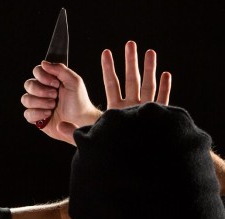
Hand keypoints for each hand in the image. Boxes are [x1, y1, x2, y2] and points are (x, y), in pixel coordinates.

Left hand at [21, 40, 171, 144]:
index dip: (109, 69)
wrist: (129, 167)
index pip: (111, 85)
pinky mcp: (157, 120)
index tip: (106, 52)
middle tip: (130, 43)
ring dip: (149, 69)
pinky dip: (164, 89)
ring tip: (149, 51)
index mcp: (116, 113)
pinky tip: (165, 73)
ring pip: (148, 87)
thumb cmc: (110, 156)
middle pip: (131, 81)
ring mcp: (145, 114)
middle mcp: (131, 111)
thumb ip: (75, 133)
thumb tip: (59, 127)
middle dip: (131, 62)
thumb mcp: (91, 141)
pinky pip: (162, 102)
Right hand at [22, 61, 100, 144]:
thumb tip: (44, 63)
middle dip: (42, 91)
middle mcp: (42, 91)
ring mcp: (38, 104)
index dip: (43, 77)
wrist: (80, 120)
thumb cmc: (79, 101)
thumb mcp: (74, 81)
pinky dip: (37, 114)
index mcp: (50, 80)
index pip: (36, 71)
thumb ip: (60, 69)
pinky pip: (27, 114)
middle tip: (55, 96)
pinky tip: (48, 114)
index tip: (56, 84)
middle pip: (28, 85)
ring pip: (25, 99)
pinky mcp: (36, 117)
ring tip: (52, 106)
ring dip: (40, 102)